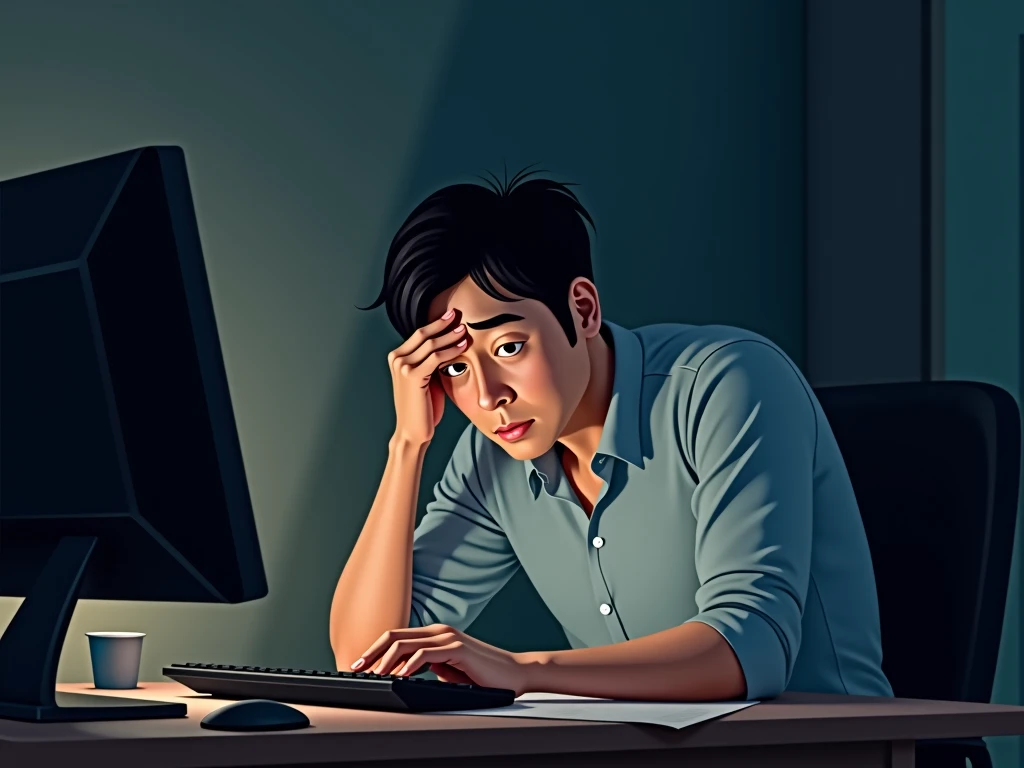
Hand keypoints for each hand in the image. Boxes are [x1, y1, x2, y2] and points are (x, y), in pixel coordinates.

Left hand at [350, 624, 533, 696]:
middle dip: (372, 652)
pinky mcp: (457, 649)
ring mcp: (448, 637)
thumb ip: (427, 666)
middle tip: (355, 667)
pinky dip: (409, 664)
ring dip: (385, 660)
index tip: (359, 665)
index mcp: (435, 634)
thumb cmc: (483, 674)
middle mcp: (439, 631)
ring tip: (373, 674)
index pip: (397, 636)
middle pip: (395, 635)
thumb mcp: (447, 669)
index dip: (374, 649)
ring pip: (406, 643)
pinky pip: (425, 654)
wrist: (514, 673)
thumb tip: (402, 672)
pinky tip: (400, 675)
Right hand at [388, 310, 466, 445]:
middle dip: (443, 323)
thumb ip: (431, 361)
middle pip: (424, 334)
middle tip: (459, 315)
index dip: (436, 323)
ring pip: (431, 344)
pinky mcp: (412, 376)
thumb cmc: (422, 407)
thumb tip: (450, 343)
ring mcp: (402, 367)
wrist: (413, 430)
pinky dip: (451, 350)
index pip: (419, 334)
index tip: (452, 316)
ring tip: (465, 330)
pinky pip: (436, 358)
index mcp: (397, 357)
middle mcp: (397, 359)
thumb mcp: (426, 377)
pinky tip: (463, 346)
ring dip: (450, 336)